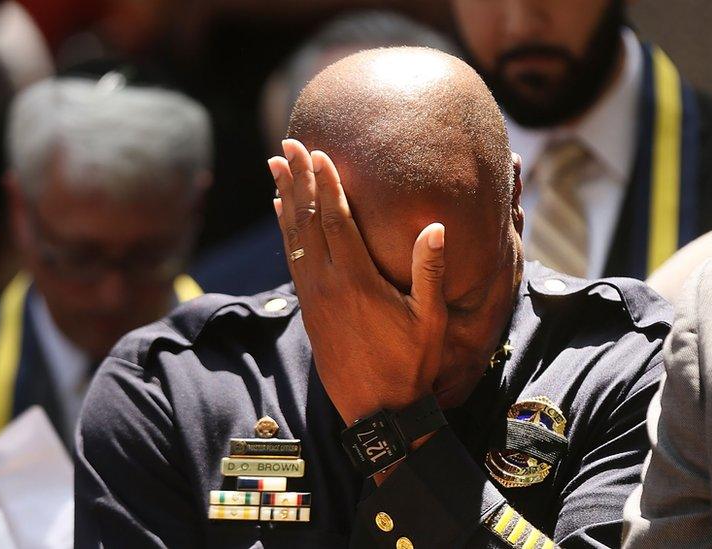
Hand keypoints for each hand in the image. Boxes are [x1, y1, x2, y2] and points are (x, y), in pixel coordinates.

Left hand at [268, 139, 447, 426]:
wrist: (376, 411)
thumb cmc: (410, 364)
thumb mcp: (430, 319)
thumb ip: (429, 271)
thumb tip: (436, 226)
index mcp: (357, 281)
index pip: (336, 221)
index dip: (326, 184)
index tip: (317, 152)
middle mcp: (327, 284)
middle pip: (308, 221)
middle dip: (298, 180)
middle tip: (286, 146)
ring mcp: (314, 297)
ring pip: (294, 237)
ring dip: (285, 200)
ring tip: (275, 168)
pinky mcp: (309, 308)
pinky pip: (292, 260)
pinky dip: (286, 231)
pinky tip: (282, 213)